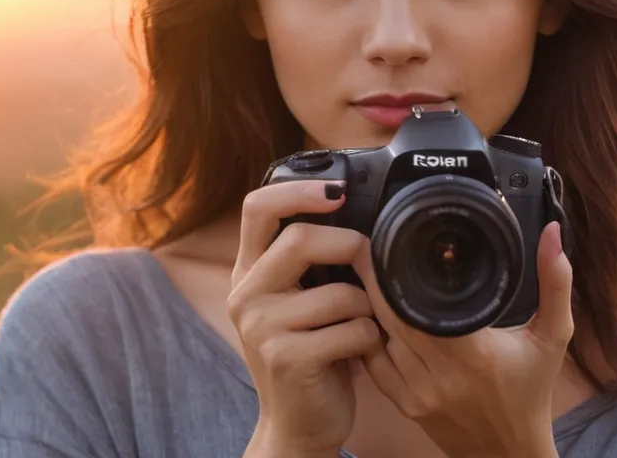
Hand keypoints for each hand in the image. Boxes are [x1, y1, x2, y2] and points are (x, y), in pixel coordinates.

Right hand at [229, 179, 382, 457]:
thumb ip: (306, 260)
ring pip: (338, 291)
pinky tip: (362, 350)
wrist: (296, 426)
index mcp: (248, 272)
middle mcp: (246, 294)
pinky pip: (351, 329)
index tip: (336, 191)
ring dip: (368, 307)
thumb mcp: (295, 301)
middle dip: (349, 246)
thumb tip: (353, 213)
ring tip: (364, 322)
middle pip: (299, 239)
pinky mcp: (287, 358)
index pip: (257, 207)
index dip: (298, 190)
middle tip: (369, 261)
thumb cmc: (309, 355)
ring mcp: (262, 327)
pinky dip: (370, 338)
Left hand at [354, 221, 572, 457]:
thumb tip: (554, 232)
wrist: (511, 453)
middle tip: (366, 247)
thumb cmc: (532, 391)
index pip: (421, 303)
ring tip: (365, 275)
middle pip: (391, 315)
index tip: (388, 241)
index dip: (397, 272)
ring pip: (378, 337)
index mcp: (475, 352)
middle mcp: (442, 373)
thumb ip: (555, 284)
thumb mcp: (553, 337)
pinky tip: (367, 316)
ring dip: (369, 307)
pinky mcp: (405, 404)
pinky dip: (369, 337)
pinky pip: (373, 363)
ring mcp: (419, 391)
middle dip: (374, 279)